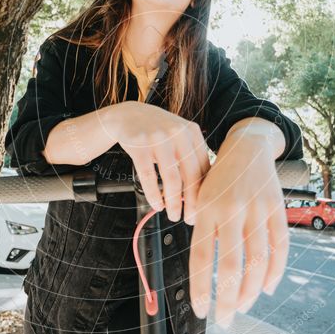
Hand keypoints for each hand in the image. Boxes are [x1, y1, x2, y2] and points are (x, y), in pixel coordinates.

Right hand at [111, 101, 210, 219]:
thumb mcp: (179, 136)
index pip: (205, 168)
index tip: (205, 209)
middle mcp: (178, 133)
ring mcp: (158, 138)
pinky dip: (154, 195)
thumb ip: (191, 157)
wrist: (128, 115)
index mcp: (192, 132)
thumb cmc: (157, 131)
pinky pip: (148, 177)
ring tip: (173, 215)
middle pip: (191, 175)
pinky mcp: (139, 145)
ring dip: (174, 202)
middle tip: (191, 219)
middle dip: (192, 202)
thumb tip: (202, 192)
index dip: (206, 192)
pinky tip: (157, 205)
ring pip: (171, 179)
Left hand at [188, 138, 288, 327]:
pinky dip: (275, 272)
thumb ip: (200, 229)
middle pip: (231, 265)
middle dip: (228, 299)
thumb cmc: (219, 178)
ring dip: (251, 291)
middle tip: (225, 320)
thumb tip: (204, 270)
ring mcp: (257, 209)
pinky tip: (266, 288)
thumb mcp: (199, 196)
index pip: (201, 258)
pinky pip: (280, 247)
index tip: (201, 310)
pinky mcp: (277, 209)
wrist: (247, 147)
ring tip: (243, 307)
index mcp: (206, 209)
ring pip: (258, 261)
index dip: (201, 289)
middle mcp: (231, 210)